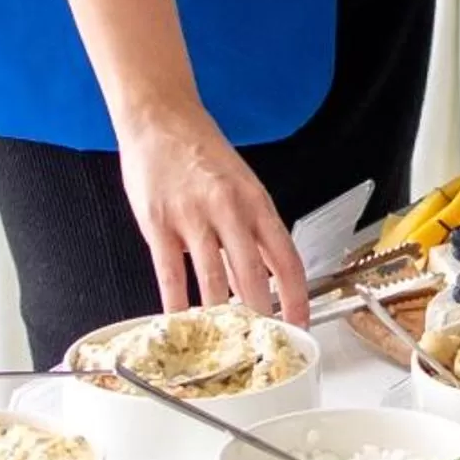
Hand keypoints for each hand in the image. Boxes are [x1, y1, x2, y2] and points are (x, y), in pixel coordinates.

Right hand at [115, 103, 309, 323]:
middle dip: (262, 315)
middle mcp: (229, 209)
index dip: (296, 296)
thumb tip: (266, 271)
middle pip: (253, 274)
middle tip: (266, 343)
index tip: (300, 322)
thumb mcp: (242, 182)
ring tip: (228, 342)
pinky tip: (181, 321)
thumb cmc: (201, 149)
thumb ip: (253, 226)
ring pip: (213, 279)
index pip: (286, 257)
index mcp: (256, 201)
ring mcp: (192, 217)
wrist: (161, 117)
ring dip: (222, 316)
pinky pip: (170, 274)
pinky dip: (176, 304)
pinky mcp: (159, 224)